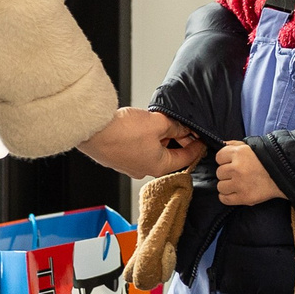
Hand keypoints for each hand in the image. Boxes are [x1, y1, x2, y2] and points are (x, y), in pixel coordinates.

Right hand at [79, 107, 201, 177]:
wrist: (92, 130)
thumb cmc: (122, 131)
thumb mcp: (157, 123)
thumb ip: (175, 126)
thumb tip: (183, 128)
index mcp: (159, 166)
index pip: (186, 158)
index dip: (196, 146)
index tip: (202, 139)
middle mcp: (145, 170)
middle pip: (169, 156)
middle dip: (177, 140)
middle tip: (183, 127)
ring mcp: (130, 166)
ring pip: (153, 153)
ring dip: (161, 139)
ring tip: (163, 124)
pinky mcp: (118, 159)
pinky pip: (139, 150)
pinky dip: (146, 140)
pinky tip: (145, 128)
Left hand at [214, 140, 282, 205]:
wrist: (285, 175)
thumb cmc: (268, 160)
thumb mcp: (252, 147)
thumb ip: (235, 144)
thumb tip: (222, 145)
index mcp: (240, 153)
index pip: (219, 157)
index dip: (225, 160)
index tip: (232, 163)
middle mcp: (237, 168)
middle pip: (219, 172)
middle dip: (227, 173)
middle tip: (238, 174)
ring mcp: (240, 184)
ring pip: (220, 186)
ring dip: (227, 186)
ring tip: (238, 184)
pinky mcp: (244, 197)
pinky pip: (224, 199)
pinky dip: (227, 197)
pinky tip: (235, 192)